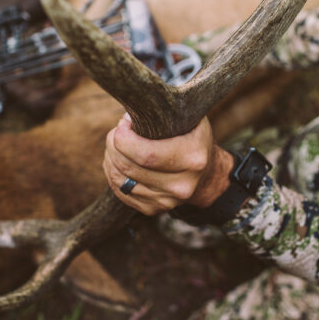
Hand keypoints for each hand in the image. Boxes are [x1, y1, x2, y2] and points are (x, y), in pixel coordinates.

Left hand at [103, 113, 233, 214]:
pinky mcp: (153, 210)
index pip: (146, 154)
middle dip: (114, 145)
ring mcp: (167, 201)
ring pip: (121, 179)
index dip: (124, 138)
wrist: (207, 175)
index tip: (122, 126)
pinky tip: (118, 161)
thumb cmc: (193, 138)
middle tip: (116, 133)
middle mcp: (181, 184)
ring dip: (111, 158)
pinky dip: (113, 174)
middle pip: (129, 166)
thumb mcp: (190, 118)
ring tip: (116, 145)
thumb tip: (130, 109)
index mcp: (193, 158)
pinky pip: (120, 192)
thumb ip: (165, 110)